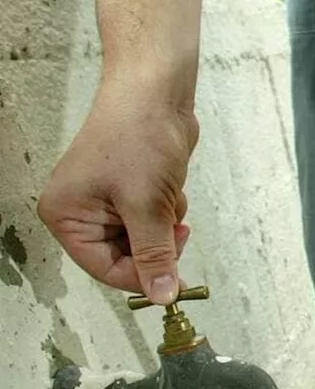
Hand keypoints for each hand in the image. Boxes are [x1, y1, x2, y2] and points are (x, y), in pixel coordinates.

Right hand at [37, 79, 195, 304]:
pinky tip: (170, 185)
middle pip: (125, 257)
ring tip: (166, 194)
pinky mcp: (130, 191)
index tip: (173, 279)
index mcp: (66, 216)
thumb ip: (155, 255)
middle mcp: (80, 211)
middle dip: (157, 244)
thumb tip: (161, 294)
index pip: (104, 270)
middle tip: (176, 228)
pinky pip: (154, 220)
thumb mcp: (147, 206)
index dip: (141, 277)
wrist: (156, 93)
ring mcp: (105, 201)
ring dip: (165, 224)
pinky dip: (168, 209)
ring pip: (145, 239)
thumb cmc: (138, 137)